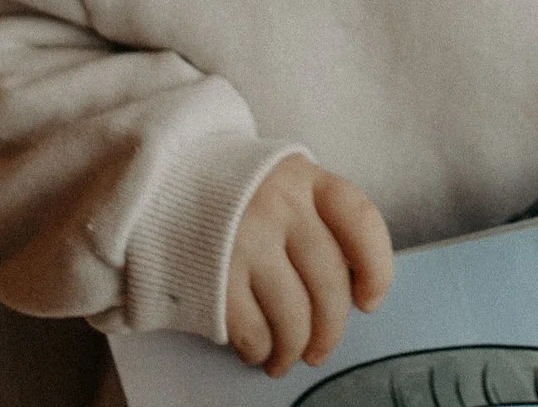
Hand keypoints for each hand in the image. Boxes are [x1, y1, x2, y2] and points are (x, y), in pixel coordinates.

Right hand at [225, 154, 393, 376]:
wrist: (160, 182)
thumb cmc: (236, 194)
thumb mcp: (284, 183)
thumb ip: (319, 220)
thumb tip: (351, 286)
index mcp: (305, 179)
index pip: (361, 221)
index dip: (377, 267)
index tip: (370, 301)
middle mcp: (278, 206)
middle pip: (328, 281)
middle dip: (331, 328)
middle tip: (322, 349)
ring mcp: (244, 240)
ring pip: (293, 314)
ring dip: (295, 347)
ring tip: (288, 357)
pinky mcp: (212, 275)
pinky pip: (253, 328)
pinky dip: (261, 349)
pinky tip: (259, 349)